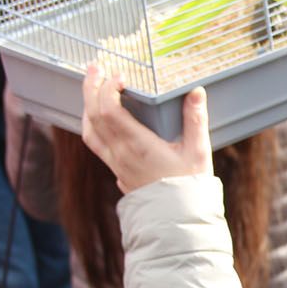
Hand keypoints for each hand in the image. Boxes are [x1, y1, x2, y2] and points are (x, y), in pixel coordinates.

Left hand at [80, 64, 212, 193]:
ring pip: (88, 128)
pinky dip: (90, 123)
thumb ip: (195, 120)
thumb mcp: (199, 152)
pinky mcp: (115, 169)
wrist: (179, 220)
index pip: (109, 109)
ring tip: (93, 87)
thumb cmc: (190, 187)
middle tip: (96, 67)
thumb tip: (196, 92)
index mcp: (138, 145)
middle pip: (93, 114)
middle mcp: (120, 153)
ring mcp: (115, 162)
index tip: (121, 75)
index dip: (108, 87)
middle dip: (91, 86)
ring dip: (87, 104)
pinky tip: (96, 116)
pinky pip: (93, 142)